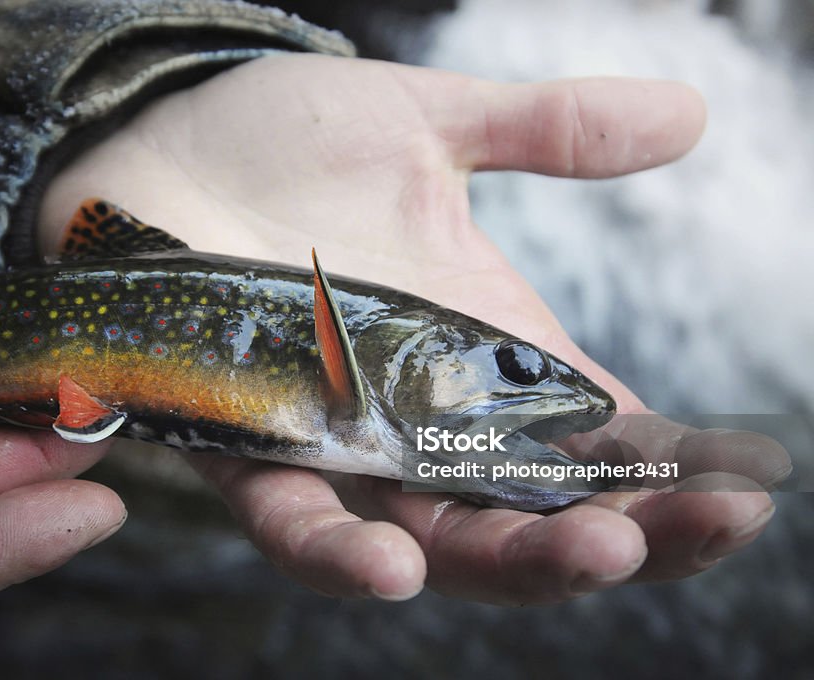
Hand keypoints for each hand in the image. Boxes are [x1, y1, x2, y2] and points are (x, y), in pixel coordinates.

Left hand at [42, 54, 788, 602]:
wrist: (156, 139)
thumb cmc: (284, 139)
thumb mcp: (426, 125)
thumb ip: (545, 130)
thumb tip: (687, 113)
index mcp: (477, 353)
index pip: (593, 441)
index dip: (669, 475)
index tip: (744, 487)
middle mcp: (412, 415)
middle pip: (523, 512)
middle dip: (617, 532)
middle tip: (705, 526)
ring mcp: (328, 436)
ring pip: (423, 540)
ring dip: (507, 560)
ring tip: (593, 554)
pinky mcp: (238, 439)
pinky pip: (287, 515)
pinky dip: (335, 550)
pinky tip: (390, 571)